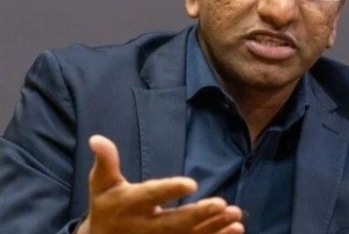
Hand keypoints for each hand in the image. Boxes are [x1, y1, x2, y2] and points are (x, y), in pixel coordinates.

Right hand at [76, 135, 244, 233]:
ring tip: (235, 216)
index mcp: (129, 205)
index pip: (151, 195)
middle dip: (198, 215)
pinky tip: (236, 229)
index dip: (170, 190)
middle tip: (221, 204)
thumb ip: (106, 161)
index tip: (191, 183)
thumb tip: (97, 138)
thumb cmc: (107, 205)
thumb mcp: (102, 183)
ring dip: (214, 228)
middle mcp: (145, 227)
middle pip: (174, 223)